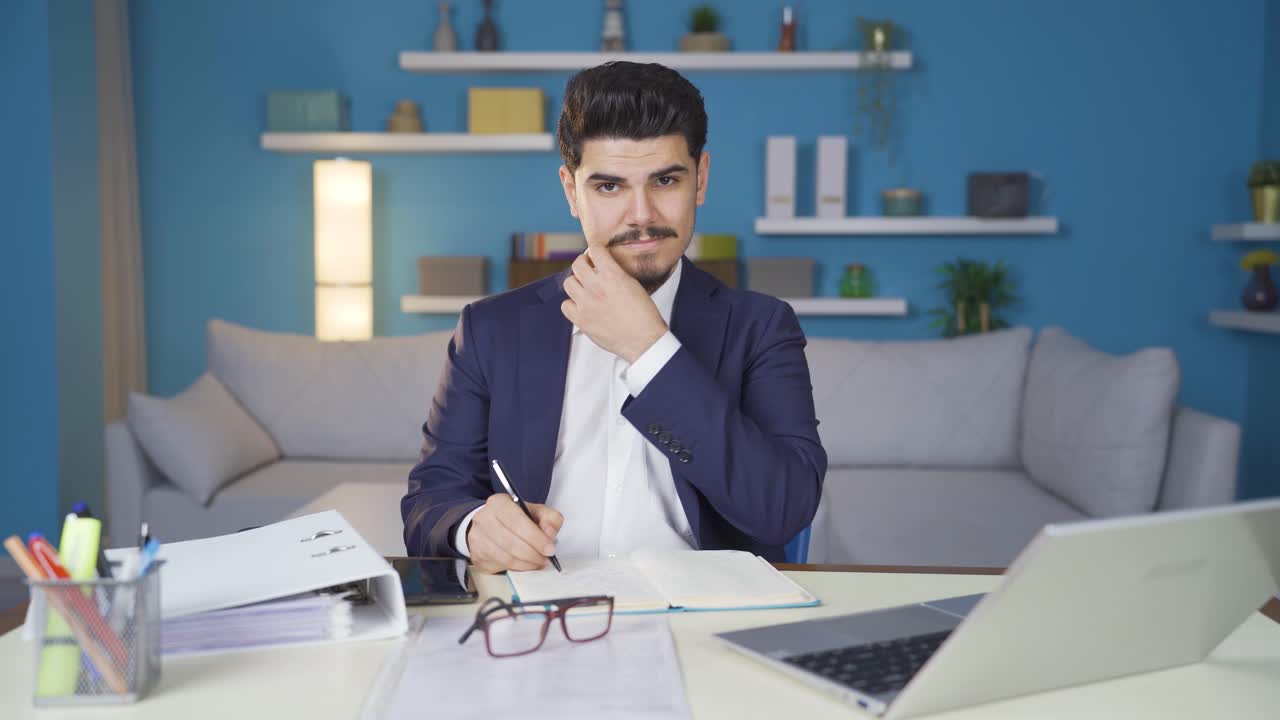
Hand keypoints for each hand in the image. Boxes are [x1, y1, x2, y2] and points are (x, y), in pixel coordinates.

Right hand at [466, 494, 563, 573]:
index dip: (536, 538)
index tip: (549, 549)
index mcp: (499, 503)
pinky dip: (517, 568)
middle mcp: (484, 519)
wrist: (490, 523)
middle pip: (512, 543)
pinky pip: (501, 566)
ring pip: (506, 558)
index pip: (518, 522)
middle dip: (533, 554)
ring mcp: (478, 539)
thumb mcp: (535, 511)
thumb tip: (550, 533)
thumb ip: (549, 518)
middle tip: (545, 558)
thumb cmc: (514, 518)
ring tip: (538, 561)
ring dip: (527, 563)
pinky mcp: (478, 556)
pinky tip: (525, 563)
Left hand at [561, 246, 668, 362]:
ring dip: (576, 283)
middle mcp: (597, 287)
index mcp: (613, 275)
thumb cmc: (644, 315)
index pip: (595, 250)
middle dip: (583, 264)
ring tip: (584, 289)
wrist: (644, 340)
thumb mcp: (634, 285)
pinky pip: (565, 306)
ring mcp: (586, 304)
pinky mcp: (581, 320)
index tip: (596, 256)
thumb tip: (604, 268)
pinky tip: (581, 306)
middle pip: (577, 264)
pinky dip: (572, 304)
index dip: (595, 251)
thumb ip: (616, 274)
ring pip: (568, 283)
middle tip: (588, 270)